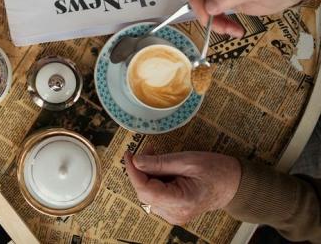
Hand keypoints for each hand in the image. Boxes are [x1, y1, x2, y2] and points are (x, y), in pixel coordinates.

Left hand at [124, 151, 240, 224]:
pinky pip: (155, 195)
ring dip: (147, 173)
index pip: (146, 191)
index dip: (133, 172)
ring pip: (147, 194)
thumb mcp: (188, 160)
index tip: (130, 154)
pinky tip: (161, 167)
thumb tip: (136, 161)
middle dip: (141, 170)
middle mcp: (175, 213)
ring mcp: (174, 214)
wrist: (234, 184)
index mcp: (182, 202)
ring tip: (156, 156)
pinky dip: (153, 179)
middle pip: (144, 193)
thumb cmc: (216, 170)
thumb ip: (160, 162)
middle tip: (148, 150)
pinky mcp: (173, 210)